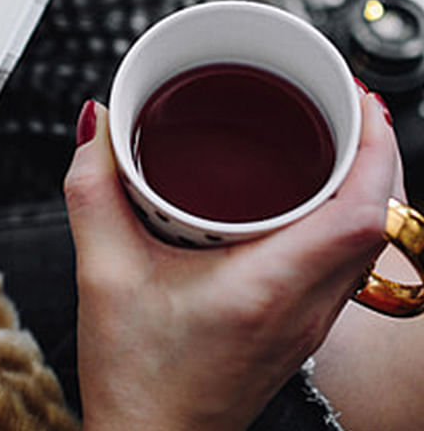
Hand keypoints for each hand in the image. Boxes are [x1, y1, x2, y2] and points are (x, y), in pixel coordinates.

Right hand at [64, 91, 398, 430]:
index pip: (363, 212)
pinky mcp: (303, 325)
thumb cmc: (136, 375)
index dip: (374, 146)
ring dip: (366, 180)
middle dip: (374, 148)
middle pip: (382, 218)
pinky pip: (350, 257)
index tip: (352, 98)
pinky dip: (347, 211)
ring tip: (332, 133)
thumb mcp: (101, 270)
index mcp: (267, 287)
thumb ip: (92, 187)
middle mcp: (306, 306)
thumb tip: (98, 123)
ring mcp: (312, 319)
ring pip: (373, 239)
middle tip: (340, 99)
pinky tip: (309, 192)